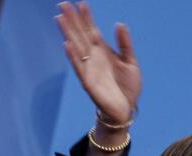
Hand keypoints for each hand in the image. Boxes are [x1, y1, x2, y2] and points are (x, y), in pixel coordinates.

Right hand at [56, 1, 140, 125]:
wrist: (126, 109)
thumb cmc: (127, 87)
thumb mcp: (130, 61)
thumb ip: (125, 43)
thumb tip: (119, 23)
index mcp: (103, 52)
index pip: (92, 30)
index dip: (86, 17)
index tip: (81, 3)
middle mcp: (93, 58)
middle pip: (80, 35)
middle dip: (72, 20)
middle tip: (63, 3)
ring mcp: (89, 69)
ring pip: (76, 47)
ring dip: (68, 33)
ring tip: (60, 18)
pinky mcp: (88, 82)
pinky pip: (79, 67)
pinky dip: (73, 56)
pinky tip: (67, 44)